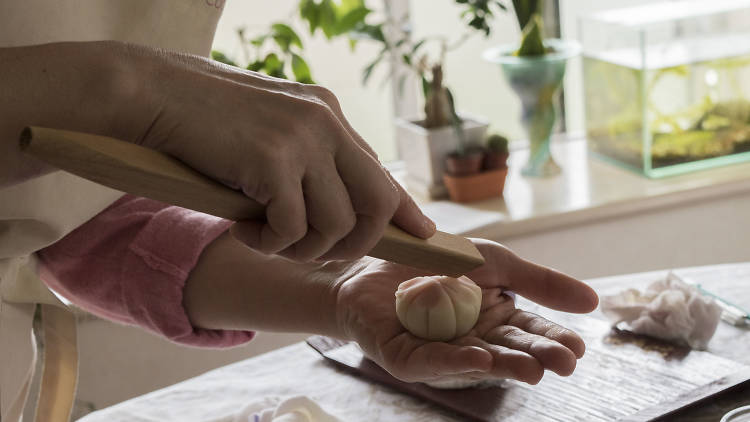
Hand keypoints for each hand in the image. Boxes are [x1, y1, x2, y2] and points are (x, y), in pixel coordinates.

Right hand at [126, 46, 433, 261]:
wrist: (151, 94)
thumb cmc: (204, 122)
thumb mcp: (270, 135)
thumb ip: (307, 160)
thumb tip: (338, 206)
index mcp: (327, 114)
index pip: (380, 170)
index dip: (403, 208)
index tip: (421, 233)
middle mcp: (325, 122)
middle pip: (377, 201)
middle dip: (356, 242)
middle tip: (318, 253)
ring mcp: (301, 138)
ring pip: (335, 224)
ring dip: (302, 248)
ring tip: (266, 238)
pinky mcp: (272, 159)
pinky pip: (291, 228)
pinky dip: (269, 242)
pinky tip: (243, 229)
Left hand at [333, 239, 598, 384]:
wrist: (377, 253)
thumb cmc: (436, 259)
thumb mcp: (495, 262)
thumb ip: (538, 281)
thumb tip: (594, 301)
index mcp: (493, 318)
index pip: (529, 332)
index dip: (552, 339)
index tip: (579, 348)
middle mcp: (470, 339)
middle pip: (507, 350)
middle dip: (536, 357)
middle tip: (565, 363)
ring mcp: (439, 350)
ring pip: (475, 362)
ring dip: (505, 366)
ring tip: (533, 370)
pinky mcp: (406, 356)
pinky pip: (431, 361)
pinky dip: (454, 361)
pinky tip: (480, 359)